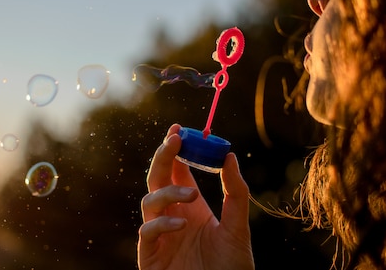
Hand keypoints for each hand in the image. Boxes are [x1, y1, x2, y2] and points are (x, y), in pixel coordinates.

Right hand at [137, 124, 253, 269]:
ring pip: (149, 201)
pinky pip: (148, 232)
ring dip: (168, 192)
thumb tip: (229, 156)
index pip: (177, 171)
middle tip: (174, 139)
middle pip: (157, 178)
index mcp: (191, 207)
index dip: (175, 149)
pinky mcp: (150, 256)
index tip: (179, 129)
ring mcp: (160, 235)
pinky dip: (162, 224)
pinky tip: (182, 224)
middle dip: (163, 157)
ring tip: (192, 196)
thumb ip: (235, 193)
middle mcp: (172, 216)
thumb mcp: (238, 227)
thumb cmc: (231, 268)